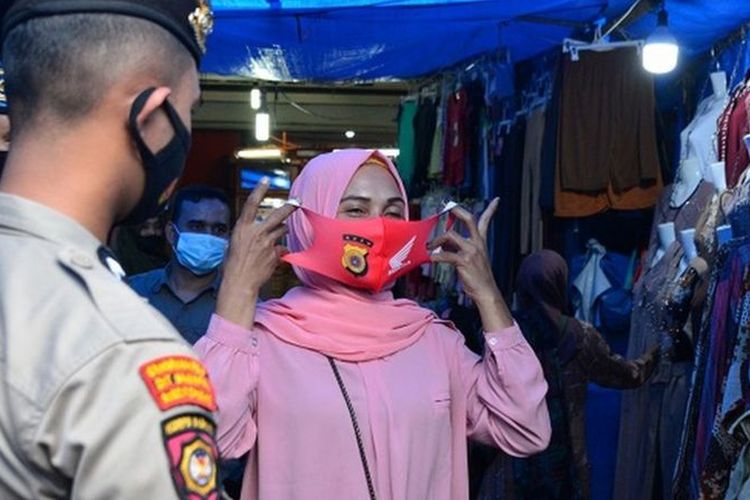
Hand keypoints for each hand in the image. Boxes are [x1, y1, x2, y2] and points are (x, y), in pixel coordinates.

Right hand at [215, 179, 296, 327]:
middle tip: (298, 201)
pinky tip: (271, 258)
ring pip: (282, 230)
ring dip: (282, 230)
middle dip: (290, 207)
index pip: (251, 203)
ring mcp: (268, 244)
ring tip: (276, 235)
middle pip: (278, 215)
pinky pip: (281, 248)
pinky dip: (279, 251)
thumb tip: (262, 234)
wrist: (239, 282)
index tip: (266, 180)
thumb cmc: (233, 264)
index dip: (259, 190)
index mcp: (242, 228)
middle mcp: (256, 233)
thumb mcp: (235, 244)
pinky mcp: (275, 254)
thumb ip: (249, 235)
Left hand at [429, 198, 512, 329]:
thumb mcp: (471, 260)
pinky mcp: (464, 261)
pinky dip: (435, 256)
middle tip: (446, 207)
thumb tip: (443, 242)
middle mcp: (477, 244)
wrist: (486, 292)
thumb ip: (459, 248)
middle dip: (457, 211)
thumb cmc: (477, 278)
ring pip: (450, 236)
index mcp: (481, 243)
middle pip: (469, 220)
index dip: (491, 210)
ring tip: (429, 247)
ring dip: (436, 240)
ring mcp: (471, 252)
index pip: (486, 222)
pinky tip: (430, 259)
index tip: (497, 200)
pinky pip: (445, 254)